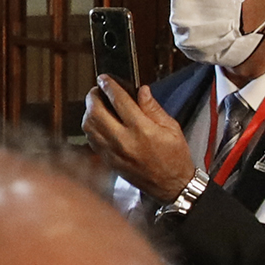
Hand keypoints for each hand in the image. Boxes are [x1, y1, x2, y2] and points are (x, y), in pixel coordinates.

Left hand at [80, 76, 193, 200]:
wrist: (172, 186)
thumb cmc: (175, 157)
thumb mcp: (171, 128)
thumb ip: (153, 108)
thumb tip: (141, 90)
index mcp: (142, 130)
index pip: (119, 101)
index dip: (109, 86)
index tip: (104, 78)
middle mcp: (124, 141)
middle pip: (96, 112)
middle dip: (93, 96)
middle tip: (97, 90)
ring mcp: (113, 152)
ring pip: (89, 126)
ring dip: (89, 111)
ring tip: (96, 104)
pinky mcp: (109, 161)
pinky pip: (91, 140)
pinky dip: (90, 127)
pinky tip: (97, 122)